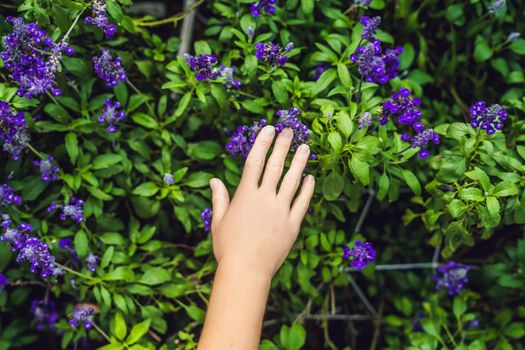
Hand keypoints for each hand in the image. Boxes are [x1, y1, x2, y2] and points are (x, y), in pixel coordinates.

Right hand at [209, 125, 314, 278]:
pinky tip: (310, 178)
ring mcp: (280, 211)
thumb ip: (219, 198)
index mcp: (245, 196)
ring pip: (292, 181)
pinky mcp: (292, 225)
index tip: (269, 129)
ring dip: (299, 162)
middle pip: (275, 166)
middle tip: (289, 131)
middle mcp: (264, 199)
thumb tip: (214, 180)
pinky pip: (302, 203)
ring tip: (306, 148)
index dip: (262, 143)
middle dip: (282, 145)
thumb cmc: (228, 247)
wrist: (246, 271)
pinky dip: (307, 189)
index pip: (254, 162)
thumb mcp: (218, 221)